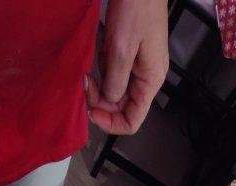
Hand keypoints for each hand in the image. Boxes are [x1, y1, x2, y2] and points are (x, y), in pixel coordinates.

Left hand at [86, 0, 168, 134]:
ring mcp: (139, 65)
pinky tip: (98, 56)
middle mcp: (146, 77)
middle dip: (100, 101)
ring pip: (115, 90)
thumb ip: (114, 83)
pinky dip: (103, 69)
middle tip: (85, 84)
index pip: (132, 121)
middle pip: (121, 106)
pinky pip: (114, 72)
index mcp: (150, 81)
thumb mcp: (121, 51)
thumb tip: (108, 102)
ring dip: (100, 84)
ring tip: (90, 68)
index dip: (110, 123)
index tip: (91, 111)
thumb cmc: (136, 9)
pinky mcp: (130, 53)